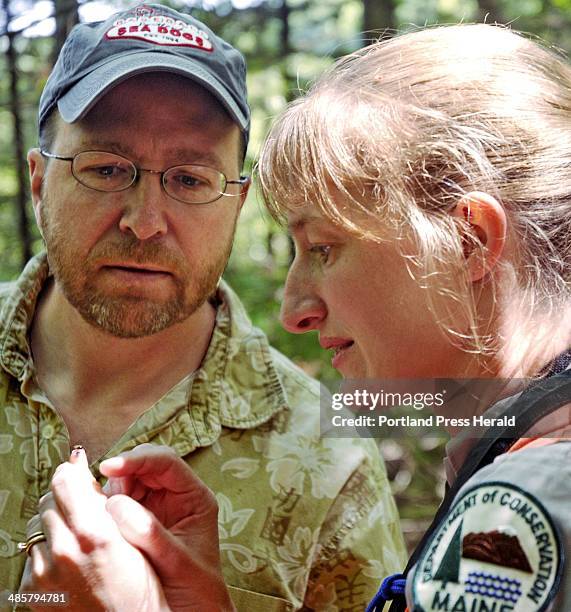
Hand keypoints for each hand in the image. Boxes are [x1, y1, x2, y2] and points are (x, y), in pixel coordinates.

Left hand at [19, 447, 168, 611]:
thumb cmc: (141, 586)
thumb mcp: (133, 536)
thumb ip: (103, 500)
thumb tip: (79, 466)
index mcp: (94, 532)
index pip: (65, 479)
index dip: (72, 473)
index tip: (79, 472)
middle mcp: (64, 551)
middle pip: (48, 500)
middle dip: (65, 499)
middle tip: (85, 511)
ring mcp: (44, 573)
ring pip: (38, 527)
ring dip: (54, 525)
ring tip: (78, 540)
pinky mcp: (32, 591)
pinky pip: (33, 555)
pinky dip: (48, 552)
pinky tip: (70, 563)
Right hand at [100, 444, 234, 611]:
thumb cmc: (196, 589)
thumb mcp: (178, 563)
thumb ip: (151, 535)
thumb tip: (117, 506)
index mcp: (194, 497)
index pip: (166, 462)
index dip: (137, 460)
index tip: (109, 467)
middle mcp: (176, 494)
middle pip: (145, 464)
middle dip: (122, 472)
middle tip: (102, 493)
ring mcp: (156, 505)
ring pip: (129, 479)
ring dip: (112, 488)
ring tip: (101, 509)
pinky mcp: (138, 518)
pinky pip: (119, 500)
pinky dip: (106, 504)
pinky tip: (100, 517)